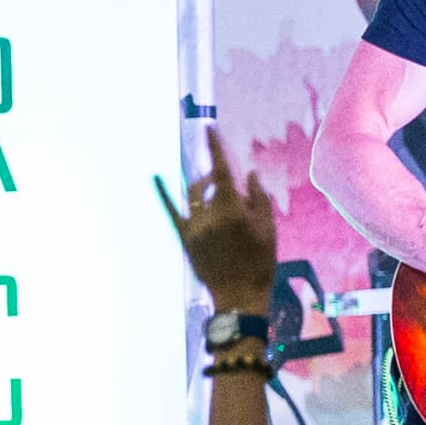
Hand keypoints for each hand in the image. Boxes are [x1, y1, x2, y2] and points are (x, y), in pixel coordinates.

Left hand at [174, 137, 285, 316]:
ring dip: (203, 188)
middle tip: (230, 185)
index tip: (209, 129)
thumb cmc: (260, 262)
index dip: (214, 148)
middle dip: (217, 178)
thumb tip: (250, 174)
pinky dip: (164, 194)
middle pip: (208, 185)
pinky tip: (156, 177)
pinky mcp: (185, 238)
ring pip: (194, 197)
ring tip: (216, 192)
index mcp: (232, 211)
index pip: (221, 171)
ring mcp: (194, 227)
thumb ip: (259, 198)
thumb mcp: (268, 229)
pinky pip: (172, 211)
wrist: (240, 295)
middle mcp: (208, 216)